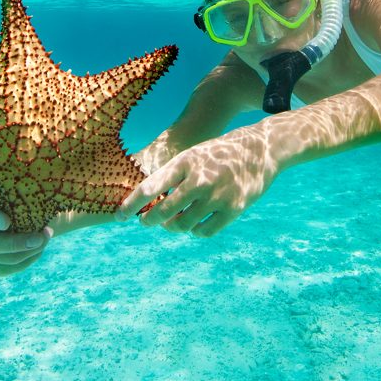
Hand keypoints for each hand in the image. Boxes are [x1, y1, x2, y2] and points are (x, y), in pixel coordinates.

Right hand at [0, 195, 52, 276]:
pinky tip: (37, 251)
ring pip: (0, 259)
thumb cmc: (27, 205)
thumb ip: (22, 191)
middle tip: (41, 237)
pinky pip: (5, 270)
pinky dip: (25, 262)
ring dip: (27, 252)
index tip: (7, 222)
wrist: (32, 222)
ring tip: (45, 240)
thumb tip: (22, 185)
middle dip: (16, 243)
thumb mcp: (26, 195)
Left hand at [116, 127, 278, 237]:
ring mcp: (217, 196)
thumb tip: (148, 203)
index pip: (150, 187)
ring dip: (172, 226)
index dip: (131, 204)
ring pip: (182, 225)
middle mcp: (199, 180)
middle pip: (163, 212)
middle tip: (146, 221)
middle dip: (149, 220)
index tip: (120, 216)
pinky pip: (203, 231)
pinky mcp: (233, 209)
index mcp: (185, 162)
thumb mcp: (193, 156)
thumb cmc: (219, 154)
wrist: (261, 149)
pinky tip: (194, 224)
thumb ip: (173, 177)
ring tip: (172, 222)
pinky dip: (195, 231)